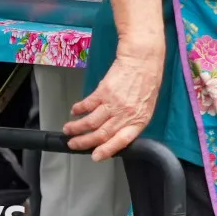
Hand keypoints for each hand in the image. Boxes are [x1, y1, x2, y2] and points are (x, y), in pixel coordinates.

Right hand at [64, 43, 164, 160]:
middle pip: (101, 134)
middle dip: (84, 142)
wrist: (143, 59)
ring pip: (90, 122)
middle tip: (73, 144)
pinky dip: (78, 110)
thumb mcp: (146, 105)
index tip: (95, 156)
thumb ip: (133, 120)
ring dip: (76, 128)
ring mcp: (114, 103)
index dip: (106, 151)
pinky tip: (74, 111)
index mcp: (139, 119)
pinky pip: (87, 105)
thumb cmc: (148, 80)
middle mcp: (126, 114)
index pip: (121, 141)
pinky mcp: (103, 92)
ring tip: (68, 130)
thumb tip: (117, 132)